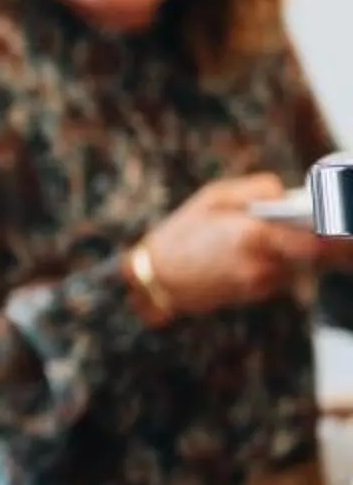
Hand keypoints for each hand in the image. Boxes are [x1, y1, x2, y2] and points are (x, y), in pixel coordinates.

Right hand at [136, 172, 326, 318]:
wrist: (158, 276)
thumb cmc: (184, 231)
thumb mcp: (214, 196)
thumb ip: (256, 189)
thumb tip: (286, 193)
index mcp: (252, 234)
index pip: (309, 236)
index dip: (323, 226)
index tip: (326, 214)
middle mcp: (261, 264)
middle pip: (310, 252)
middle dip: (309, 236)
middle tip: (300, 221)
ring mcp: (258, 284)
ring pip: (295, 262)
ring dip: (288, 248)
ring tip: (259, 235)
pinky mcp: (254, 295)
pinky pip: (279, 274)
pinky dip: (273, 262)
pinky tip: (247, 253)